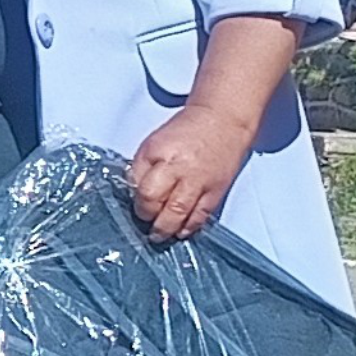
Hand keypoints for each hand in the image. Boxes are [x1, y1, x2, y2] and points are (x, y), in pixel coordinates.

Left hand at [128, 105, 252, 243]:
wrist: (222, 120)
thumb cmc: (186, 131)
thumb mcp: (153, 144)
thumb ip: (141, 168)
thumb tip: (133, 193)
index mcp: (160, 154)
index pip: (143, 188)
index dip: (137, 203)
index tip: (135, 208)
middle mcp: (181, 169)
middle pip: (161, 203)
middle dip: (151, 220)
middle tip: (146, 227)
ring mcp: (201, 181)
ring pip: (182, 214)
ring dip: (169, 229)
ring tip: (160, 235)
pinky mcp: (218, 189)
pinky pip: (203, 215)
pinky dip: (191, 226)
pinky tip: (182, 231)